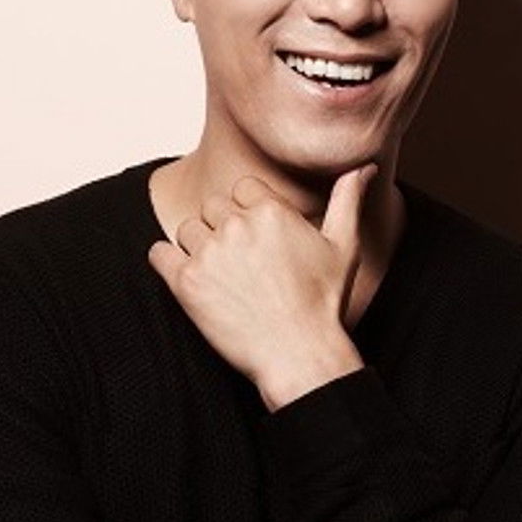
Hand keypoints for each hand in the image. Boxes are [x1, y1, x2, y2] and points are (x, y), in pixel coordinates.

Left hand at [148, 167, 374, 407]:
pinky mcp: (187, 282)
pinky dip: (167, 261)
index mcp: (271, 211)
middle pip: (213, 206)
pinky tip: (188, 277)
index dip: (249, 211)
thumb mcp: (345, 245)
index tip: (258, 237)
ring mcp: (209, 253)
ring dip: (197, 246)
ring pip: (187, 229)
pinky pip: (158, 254)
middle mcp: (237, 226)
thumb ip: (347, 199)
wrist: (299, 354)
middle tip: (240, 261)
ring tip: (220, 274)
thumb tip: (362, 167)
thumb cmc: (324, 304)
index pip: (242, 189)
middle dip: (223, 227)